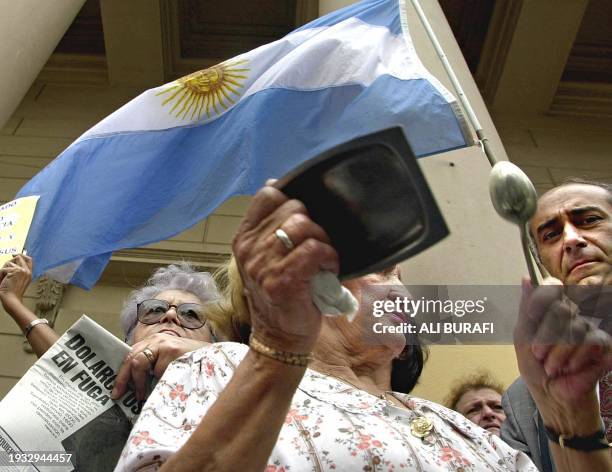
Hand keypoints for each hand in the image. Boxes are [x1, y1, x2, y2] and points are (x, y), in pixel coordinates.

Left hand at [0, 254, 32, 307]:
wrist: (12, 298)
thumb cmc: (13, 292)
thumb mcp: (19, 281)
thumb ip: (18, 272)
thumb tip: (14, 261)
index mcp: (29, 274)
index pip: (29, 260)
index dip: (22, 255)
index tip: (16, 255)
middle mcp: (27, 271)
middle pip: (19, 257)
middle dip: (10, 261)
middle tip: (5, 268)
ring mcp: (21, 270)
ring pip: (9, 262)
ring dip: (3, 270)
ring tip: (3, 279)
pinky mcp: (14, 271)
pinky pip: (4, 269)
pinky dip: (0, 275)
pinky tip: (2, 280)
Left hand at [112, 334, 207, 400]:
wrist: (214, 359)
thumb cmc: (192, 365)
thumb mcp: (170, 362)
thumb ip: (154, 367)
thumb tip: (134, 387)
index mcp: (155, 342)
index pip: (131, 354)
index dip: (122, 373)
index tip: (117, 390)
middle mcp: (157, 339)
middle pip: (131, 357)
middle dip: (123, 378)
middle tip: (119, 395)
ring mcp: (164, 344)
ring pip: (139, 363)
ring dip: (139, 383)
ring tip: (142, 396)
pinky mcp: (170, 350)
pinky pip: (154, 371)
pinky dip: (155, 382)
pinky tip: (162, 387)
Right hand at [233, 185, 338, 353]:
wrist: (279, 336)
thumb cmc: (281, 292)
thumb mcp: (267, 255)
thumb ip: (270, 224)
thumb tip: (276, 184)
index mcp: (244, 237)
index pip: (268, 195)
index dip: (292, 200)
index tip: (302, 221)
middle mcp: (248, 248)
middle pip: (293, 208)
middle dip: (313, 224)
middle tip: (316, 246)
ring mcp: (262, 265)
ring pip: (303, 226)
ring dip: (322, 241)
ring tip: (322, 259)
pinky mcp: (281, 281)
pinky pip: (313, 249)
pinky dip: (328, 257)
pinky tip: (328, 269)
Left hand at [514, 277, 611, 432]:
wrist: (552, 395)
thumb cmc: (535, 365)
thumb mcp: (523, 337)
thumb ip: (526, 308)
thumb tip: (526, 278)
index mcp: (549, 308)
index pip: (552, 286)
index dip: (542, 297)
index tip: (531, 315)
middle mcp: (572, 314)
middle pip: (561, 308)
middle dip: (546, 336)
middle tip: (538, 354)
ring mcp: (590, 328)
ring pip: (576, 327)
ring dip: (558, 353)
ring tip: (552, 367)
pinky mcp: (604, 344)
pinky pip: (592, 341)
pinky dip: (575, 359)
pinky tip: (570, 369)